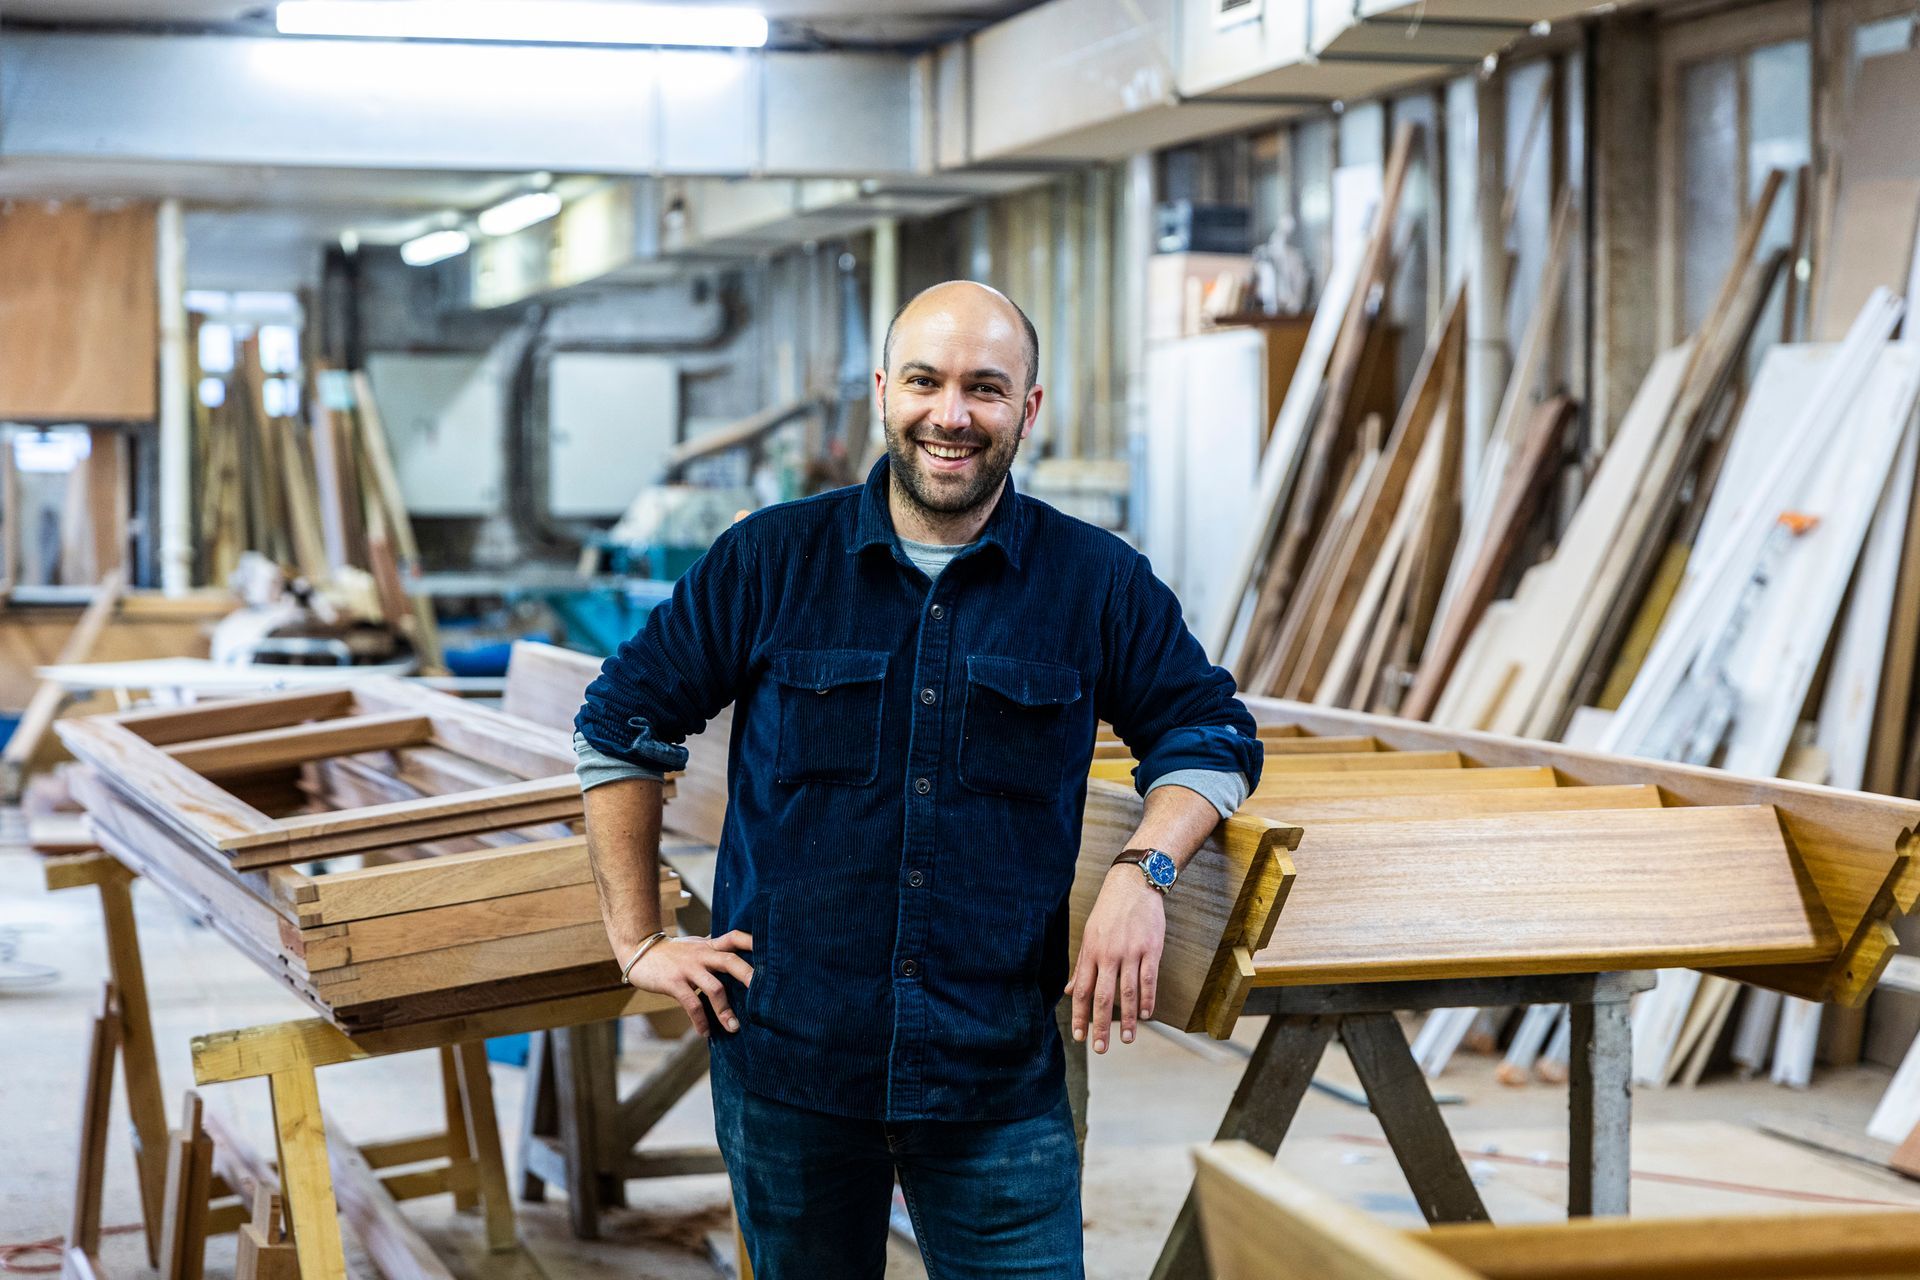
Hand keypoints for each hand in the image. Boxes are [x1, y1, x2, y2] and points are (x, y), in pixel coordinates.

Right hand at [625, 930, 753, 1036]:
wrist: (638, 951)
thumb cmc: (672, 952)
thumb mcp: (695, 945)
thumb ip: (714, 949)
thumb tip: (737, 953)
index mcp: (709, 946)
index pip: (735, 937)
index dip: (753, 942)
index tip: (772, 953)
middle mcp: (702, 954)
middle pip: (731, 961)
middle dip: (749, 977)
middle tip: (765, 996)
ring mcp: (688, 968)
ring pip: (714, 987)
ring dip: (725, 1010)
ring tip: (734, 1028)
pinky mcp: (673, 982)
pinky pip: (691, 1003)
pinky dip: (700, 1020)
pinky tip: (705, 1032)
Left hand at [1065, 865, 1164, 1052]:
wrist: (1134, 884)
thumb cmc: (1109, 911)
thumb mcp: (1089, 935)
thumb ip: (1082, 965)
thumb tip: (1071, 991)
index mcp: (1091, 952)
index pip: (1083, 991)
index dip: (1081, 1016)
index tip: (1080, 1037)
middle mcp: (1109, 954)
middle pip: (1104, 996)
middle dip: (1101, 1025)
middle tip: (1101, 1048)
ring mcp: (1131, 952)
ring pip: (1128, 992)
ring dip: (1128, 1019)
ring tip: (1128, 1040)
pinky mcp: (1151, 948)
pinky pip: (1149, 978)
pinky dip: (1148, 999)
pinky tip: (1147, 1014)